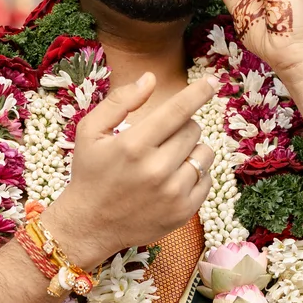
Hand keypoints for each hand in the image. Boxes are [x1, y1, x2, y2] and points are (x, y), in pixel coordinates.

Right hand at [47, 71, 217, 266]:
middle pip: (193, 130)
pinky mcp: (183, 211)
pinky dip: (196, 174)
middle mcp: (156, 169)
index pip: (178, 110)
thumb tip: (151, 78)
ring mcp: (173, 193)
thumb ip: (120, 101)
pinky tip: (175, 177)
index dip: (199, 92)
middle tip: (163, 138)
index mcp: (134, 145)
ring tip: (170, 157)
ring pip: (204, 154)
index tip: (213, 81)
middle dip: (182, 127)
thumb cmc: (90, 173)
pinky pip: (207, 179)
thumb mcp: (90, 132)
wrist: (90, 224)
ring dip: (192, 149)